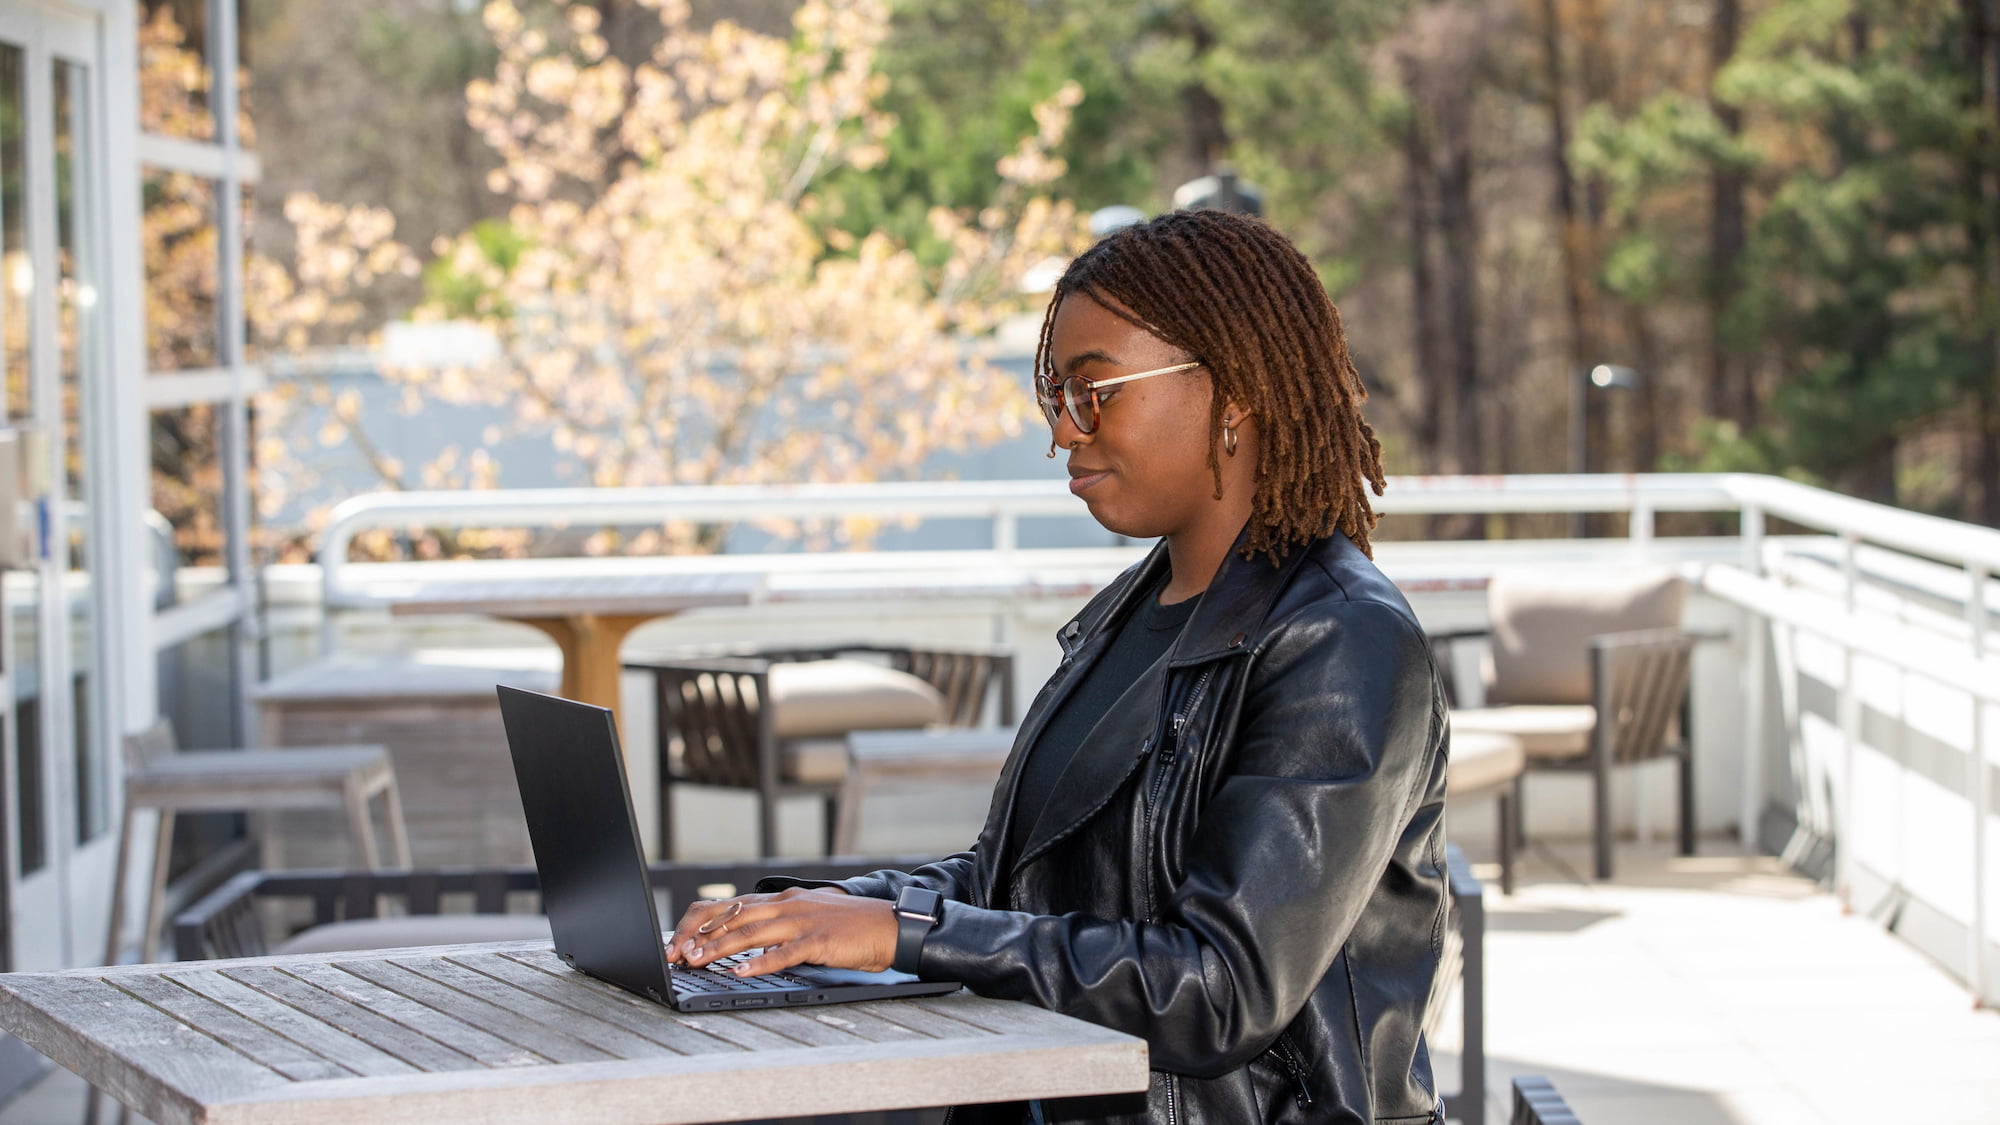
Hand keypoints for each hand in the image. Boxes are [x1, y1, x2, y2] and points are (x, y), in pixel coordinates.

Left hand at [666, 887, 897, 976]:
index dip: (700, 923)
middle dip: (700, 935)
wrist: (888, 925)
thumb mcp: (806, 918)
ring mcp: (803, 921)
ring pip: (751, 933)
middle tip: (676, 953)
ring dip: (719, 948)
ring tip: (695, 960)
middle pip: (733, 917)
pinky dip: (759, 962)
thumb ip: (777, 926)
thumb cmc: (848, 927)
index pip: (730, 906)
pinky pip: (784, 952)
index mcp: (782, 900)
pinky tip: (741, 971)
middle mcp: (787, 906)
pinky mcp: (819, 940)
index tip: (678, 941)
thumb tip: (744, 942)